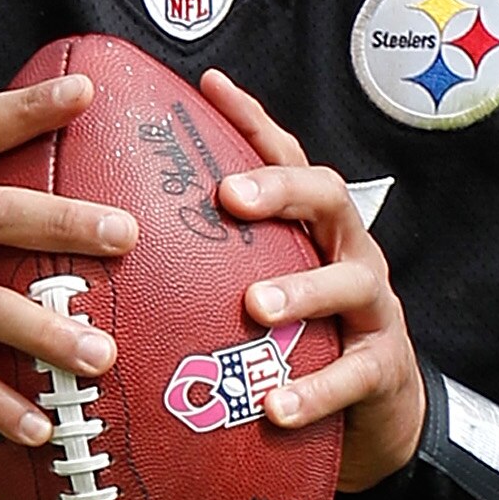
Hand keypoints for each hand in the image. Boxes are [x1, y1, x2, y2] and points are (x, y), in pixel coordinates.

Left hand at [202, 70, 425, 491]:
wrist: (379, 412)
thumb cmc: (305, 339)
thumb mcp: (268, 287)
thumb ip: (214, 263)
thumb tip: (115, 238)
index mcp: (315, 228)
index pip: (289, 160)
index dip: (255, 122)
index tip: (210, 87)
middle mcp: (349, 253)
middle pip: (328, 198)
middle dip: (281, 189)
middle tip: (231, 195)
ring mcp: (373, 308)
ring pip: (348, 282)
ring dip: (301, 291)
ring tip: (255, 306)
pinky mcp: (382, 367)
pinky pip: (354, 375)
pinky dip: (314, 390)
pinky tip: (275, 406)